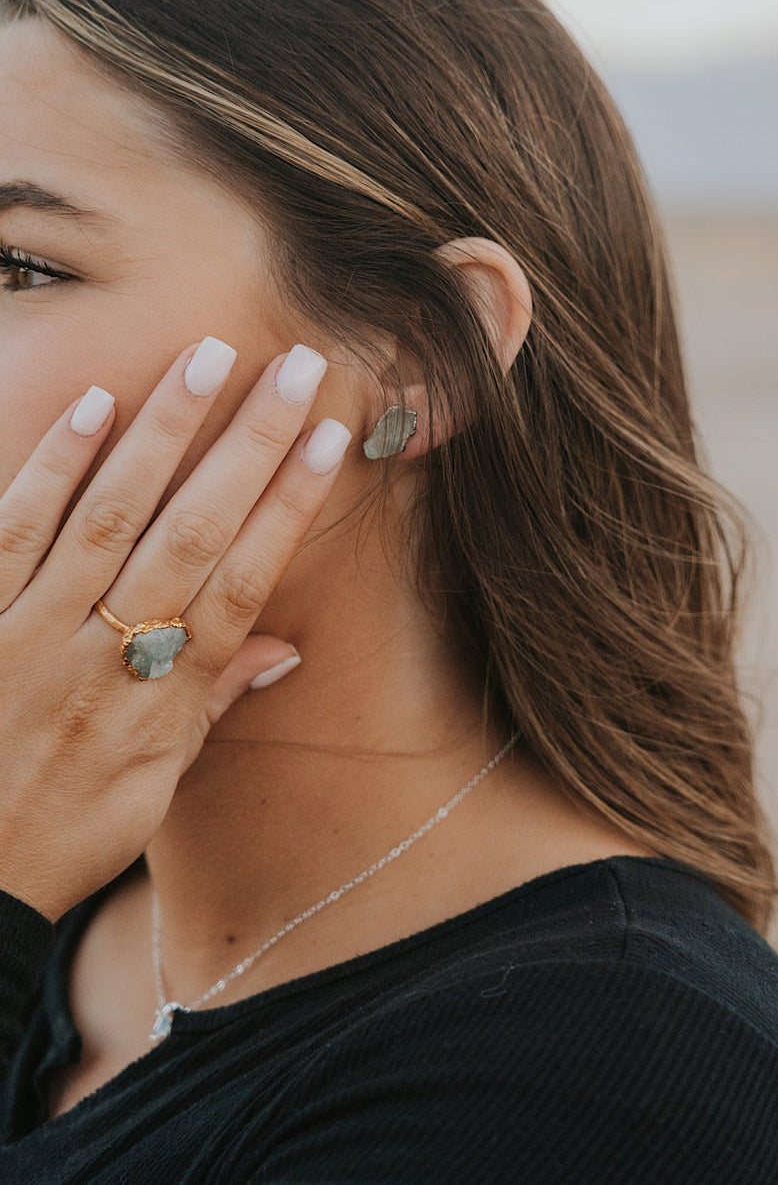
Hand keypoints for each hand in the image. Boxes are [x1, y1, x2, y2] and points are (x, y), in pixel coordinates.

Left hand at [0, 337, 351, 924]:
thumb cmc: (58, 832)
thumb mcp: (152, 787)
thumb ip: (209, 703)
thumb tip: (283, 647)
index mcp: (159, 695)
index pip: (242, 580)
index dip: (290, 505)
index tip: (331, 438)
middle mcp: (106, 654)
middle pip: (190, 532)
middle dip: (248, 444)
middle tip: (298, 367)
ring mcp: (34, 629)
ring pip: (109, 515)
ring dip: (163, 432)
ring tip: (208, 359)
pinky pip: (14, 531)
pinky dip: (55, 467)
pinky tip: (94, 405)